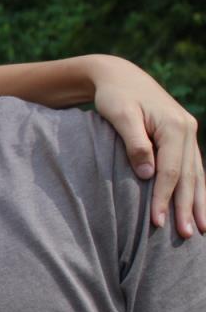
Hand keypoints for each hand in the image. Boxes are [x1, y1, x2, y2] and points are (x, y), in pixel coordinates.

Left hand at [91, 58, 205, 236]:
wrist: (119, 76)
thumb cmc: (114, 96)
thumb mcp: (120, 115)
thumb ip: (135, 143)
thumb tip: (148, 175)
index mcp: (173, 125)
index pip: (170, 171)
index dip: (164, 198)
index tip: (158, 222)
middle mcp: (187, 129)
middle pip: (188, 176)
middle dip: (187, 208)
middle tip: (185, 235)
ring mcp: (188, 133)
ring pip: (196, 174)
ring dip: (198, 203)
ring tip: (200, 229)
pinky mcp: (182, 137)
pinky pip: (193, 168)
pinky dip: (197, 188)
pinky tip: (199, 206)